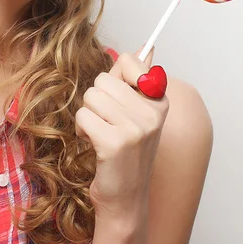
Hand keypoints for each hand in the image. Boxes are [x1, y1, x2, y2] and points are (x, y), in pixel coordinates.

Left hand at [75, 47, 169, 220]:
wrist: (125, 197)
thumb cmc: (126, 152)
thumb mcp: (137, 112)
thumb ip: (136, 78)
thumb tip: (147, 45)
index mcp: (159, 100)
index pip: (128, 61)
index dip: (114, 79)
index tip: (118, 100)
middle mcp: (152, 113)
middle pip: (102, 80)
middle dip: (97, 100)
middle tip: (108, 123)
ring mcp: (135, 128)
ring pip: (90, 96)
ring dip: (88, 115)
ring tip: (102, 134)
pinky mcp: (115, 143)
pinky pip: (83, 115)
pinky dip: (83, 129)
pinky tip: (95, 145)